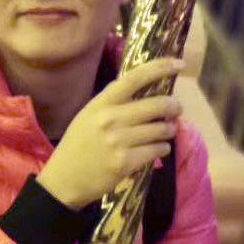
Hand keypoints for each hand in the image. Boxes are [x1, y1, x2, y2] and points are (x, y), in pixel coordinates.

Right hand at [38, 57, 183, 210]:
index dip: (159, 68)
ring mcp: (119, 141)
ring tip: (166, 131)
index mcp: (101, 103)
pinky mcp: (126, 162)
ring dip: (169, 130)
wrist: (64, 179)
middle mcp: (110, 119)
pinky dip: (163, 148)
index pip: (134, 78)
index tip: (178, 64)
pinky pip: (157, 150)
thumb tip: (146, 89)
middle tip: (176, 109)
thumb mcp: (89, 115)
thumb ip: (113, 102)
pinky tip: (158, 148)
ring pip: (161, 129)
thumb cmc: (78, 144)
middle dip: (173, 106)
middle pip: (156, 105)